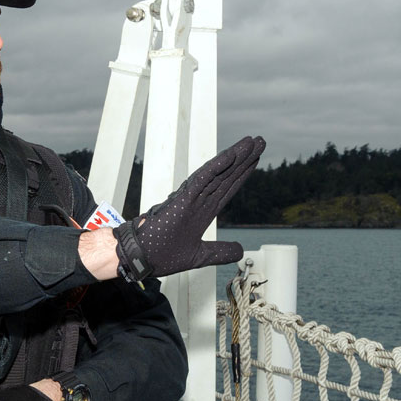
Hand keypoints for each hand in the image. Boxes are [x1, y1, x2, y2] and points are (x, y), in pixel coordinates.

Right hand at [113, 136, 265, 280]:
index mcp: (203, 212)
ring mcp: (191, 198)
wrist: (141, 259)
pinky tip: (229, 156)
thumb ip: (220, 251)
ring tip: (251, 142)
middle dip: (244, 159)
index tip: (255, 159)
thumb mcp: (200, 255)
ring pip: (216, 173)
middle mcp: (199, 201)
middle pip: (226, 175)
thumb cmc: (162, 255)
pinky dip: (215, 168)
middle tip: (259, 141)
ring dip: (234, 157)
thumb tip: (241, 251)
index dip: (242, 173)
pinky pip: (201, 180)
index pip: (227, 188)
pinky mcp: (182, 200)